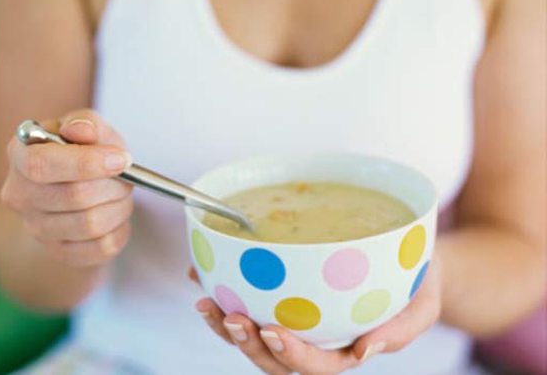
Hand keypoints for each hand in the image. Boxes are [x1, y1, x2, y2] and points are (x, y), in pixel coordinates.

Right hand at [1, 110, 133, 266]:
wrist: (76, 188)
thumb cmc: (83, 151)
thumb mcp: (88, 127)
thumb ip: (87, 123)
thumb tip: (82, 131)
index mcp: (19, 155)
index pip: (41, 165)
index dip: (86, 163)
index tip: (121, 159)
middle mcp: (19, 195)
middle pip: (74, 196)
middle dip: (114, 185)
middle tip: (128, 177)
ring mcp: (36, 228)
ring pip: (91, 224)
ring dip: (120, 207)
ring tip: (122, 195)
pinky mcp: (59, 252)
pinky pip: (101, 248)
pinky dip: (120, 230)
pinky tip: (117, 216)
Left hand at [189, 256, 441, 374]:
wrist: (408, 259)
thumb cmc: (418, 283)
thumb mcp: (424, 305)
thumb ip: (400, 331)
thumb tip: (365, 351)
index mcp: (345, 350)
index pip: (315, 365)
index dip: (290, 355)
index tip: (272, 331)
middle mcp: (314, 340)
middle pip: (273, 357)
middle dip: (245, 343)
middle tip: (228, 315)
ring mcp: (295, 319)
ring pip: (253, 334)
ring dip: (224, 324)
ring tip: (204, 300)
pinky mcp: (281, 297)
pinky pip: (248, 299)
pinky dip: (221, 288)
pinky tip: (199, 272)